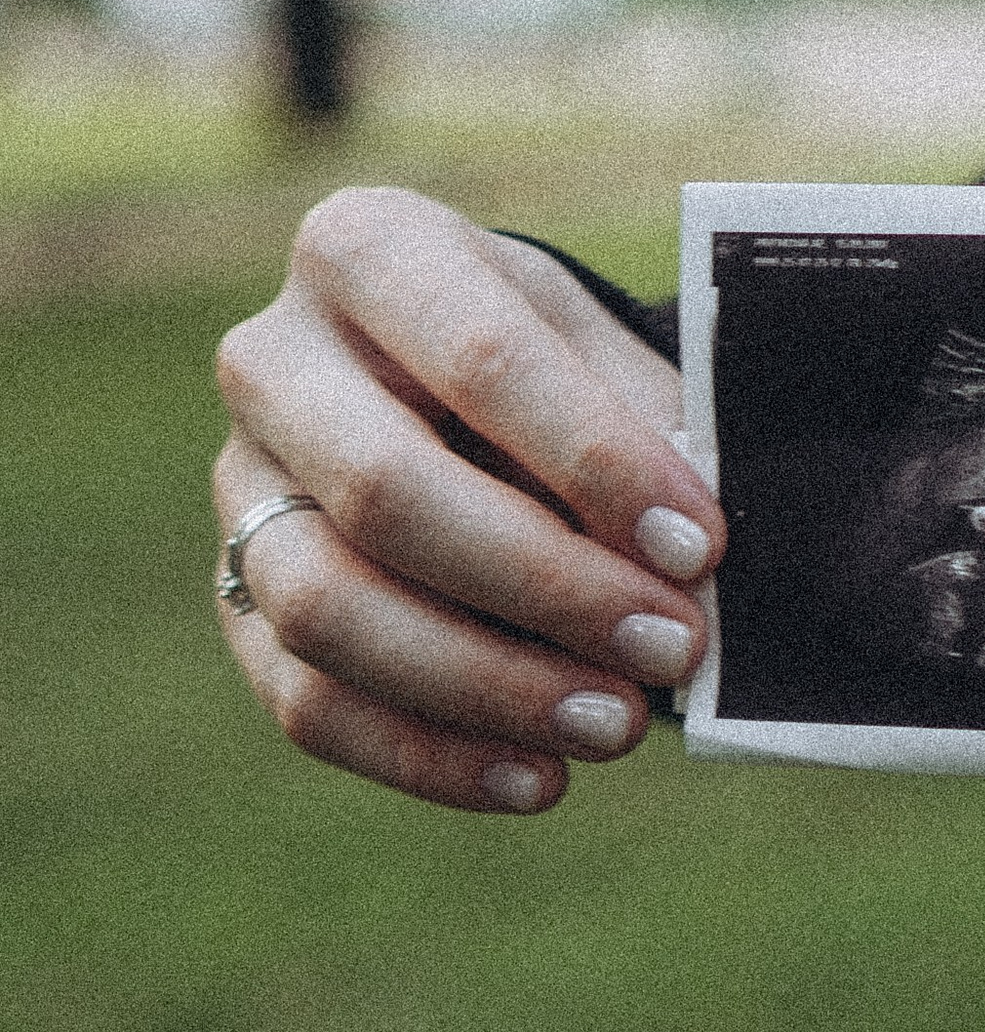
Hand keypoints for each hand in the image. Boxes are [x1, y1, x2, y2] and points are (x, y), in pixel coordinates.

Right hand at [211, 187, 722, 814]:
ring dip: (485, 685)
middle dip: (545, 586)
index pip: (479, 358)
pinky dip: (430, 756)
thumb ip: (655, 433)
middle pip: (385, 491)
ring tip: (617, 725)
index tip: (700, 544)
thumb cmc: (564, 374)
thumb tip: (700, 561)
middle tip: (672, 647)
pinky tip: (540, 780)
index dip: (596, 461)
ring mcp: (240, 488)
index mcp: (370, 252)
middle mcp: (274, 360)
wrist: (481, 404)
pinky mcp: (238, 603)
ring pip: (326, 608)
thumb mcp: (613, 358)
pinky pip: (306, 702)